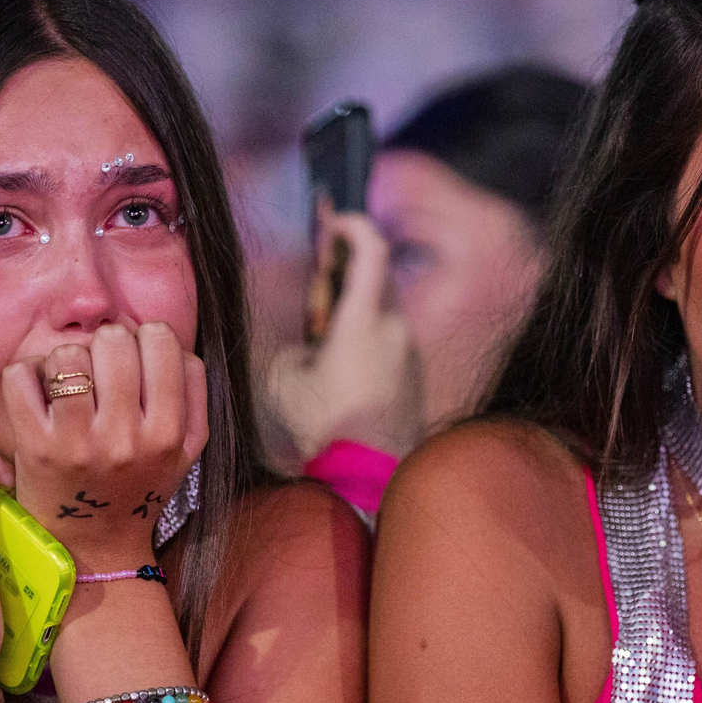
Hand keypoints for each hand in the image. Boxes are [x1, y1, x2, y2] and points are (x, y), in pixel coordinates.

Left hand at [2, 322, 205, 571]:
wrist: (94, 549)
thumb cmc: (139, 487)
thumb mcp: (188, 448)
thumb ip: (193, 391)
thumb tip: (168, 341)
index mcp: (168, 432)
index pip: (159, 338)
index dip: (145, 337)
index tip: (136, 360)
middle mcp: (125, 437)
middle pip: (113, 338)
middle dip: (105, 346)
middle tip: (101, 372)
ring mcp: (76, 443)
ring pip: (67, 354)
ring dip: (65, 361)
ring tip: (69, 385)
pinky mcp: (33, 448)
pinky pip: (20, 376)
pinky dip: (26, 375)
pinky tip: (39, 393)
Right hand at [269, 209, 423, 458]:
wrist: (369, 478)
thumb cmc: (326, 429)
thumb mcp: (285, 383)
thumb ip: (295, 349)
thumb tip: (307, 346)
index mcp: (365, 321)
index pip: (371, 250)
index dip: (354, 226)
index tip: (336, 223)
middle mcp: (396, 330)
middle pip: (376, 284)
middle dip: (346, 281)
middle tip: (317, 295)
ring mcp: (411, 355)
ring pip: (383, 318)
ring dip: (356, 320)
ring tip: (324, 350)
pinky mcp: (416, 378)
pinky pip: (391, 347)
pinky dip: (369, 347)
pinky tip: (345, 379)